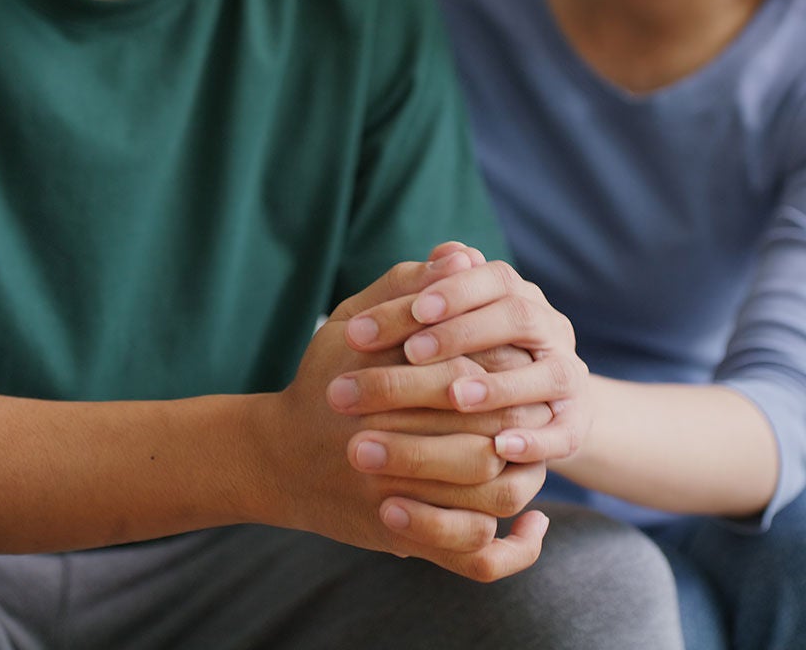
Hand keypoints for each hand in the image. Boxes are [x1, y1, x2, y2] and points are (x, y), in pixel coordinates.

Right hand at [259, 261, 551, 581]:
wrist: (275, 457)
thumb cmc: (319, 380)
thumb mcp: (350, 324)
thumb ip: (405, 288)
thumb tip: (462, 256)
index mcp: (388, 387)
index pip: (473, 374)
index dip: (506, 369)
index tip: (520, 360)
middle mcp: (394, 447)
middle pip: (494, 435)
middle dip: (523, 421)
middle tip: (538, 408)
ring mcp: (399, 500)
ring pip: (496, 496)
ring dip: (527, 478)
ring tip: (534, 457)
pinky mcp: (403, 543)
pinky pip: (474, 557)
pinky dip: (511, 547)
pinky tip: (531, 526)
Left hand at [341, 255, 591, 464]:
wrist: (531, 406)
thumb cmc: (467, 353)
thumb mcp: (449, 320)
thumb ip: (442, 288)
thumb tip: (445, 251)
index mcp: (517, 296)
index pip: (494, 278)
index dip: (456, 289)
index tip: (414, 308)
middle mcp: (549, 330)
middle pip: (518, 318)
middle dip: (463, 332)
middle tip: (412, 351)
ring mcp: (566, 377)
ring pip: (547, 374)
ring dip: (500, 386)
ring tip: (455, 396)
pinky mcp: (574, 425)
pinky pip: (563, 432)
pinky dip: (534, 440)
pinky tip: (498, 448)